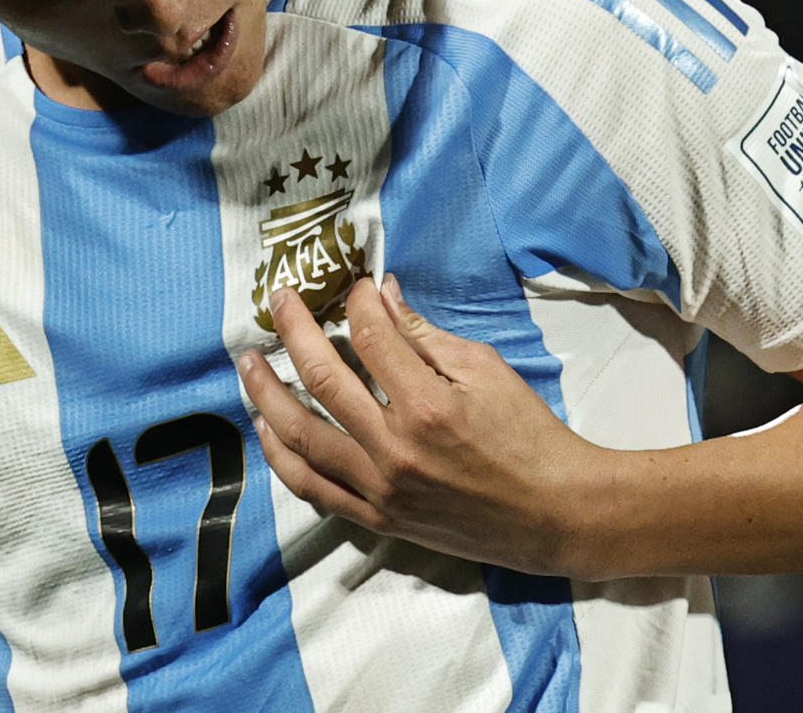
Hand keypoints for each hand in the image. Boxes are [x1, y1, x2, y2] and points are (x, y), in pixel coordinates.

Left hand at [237, 272, 604, 576]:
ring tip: (248, 363)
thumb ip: (425, 335)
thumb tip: (380, 293)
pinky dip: (283, 457)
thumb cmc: (528, 435)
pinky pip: (314, 488)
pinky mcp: (377, 518)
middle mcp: (396, 449)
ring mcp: (381, 489)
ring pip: (302, 437)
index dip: (355, 302)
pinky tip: (268, 428)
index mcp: (428, 405)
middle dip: (294, 330)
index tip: (352, 285)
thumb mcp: (487, 371)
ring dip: (266, 394)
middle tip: (277, 299)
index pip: (371, 337)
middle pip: (322, 379)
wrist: (554, 513)